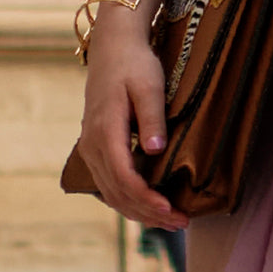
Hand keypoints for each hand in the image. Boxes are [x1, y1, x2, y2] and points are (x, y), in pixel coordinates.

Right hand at [79, 22, 187, 229]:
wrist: (113, 48)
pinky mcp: (96, 147)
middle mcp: (92, 145)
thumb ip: (152, 118)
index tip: (170, 210)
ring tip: (170, 221)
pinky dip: (128, 199)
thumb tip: (156, 151)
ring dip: (138, 211)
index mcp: (105, 131)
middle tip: (181, 223)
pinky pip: (108, 183)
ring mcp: (91, 148)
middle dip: (148, 213)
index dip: (146, 198)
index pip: (123, 177)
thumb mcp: (148, 85)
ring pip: (110, 193)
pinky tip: (147, 206)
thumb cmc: (134, 64)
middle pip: (116, 192)